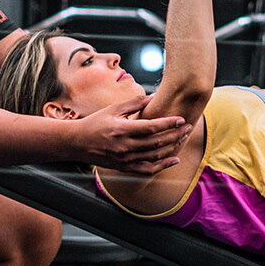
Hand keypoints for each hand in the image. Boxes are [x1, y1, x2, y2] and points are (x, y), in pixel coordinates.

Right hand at [73, 95, 190, 173]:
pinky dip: (162, 165)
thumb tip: (154, 96)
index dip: (168, 123)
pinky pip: (147, 169)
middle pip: (156, 142)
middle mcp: (125, 146)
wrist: (77, 143)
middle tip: (188, 127)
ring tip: (183, 138)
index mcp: (122, 129)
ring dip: (172, 147)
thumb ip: (135, 103)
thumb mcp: (113, 109)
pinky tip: (174, 159)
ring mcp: (125, 159)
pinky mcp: (124, 167)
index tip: (181, 119)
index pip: (151, 127)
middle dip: (175, 134)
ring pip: (155, 156)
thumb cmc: (95, 123)